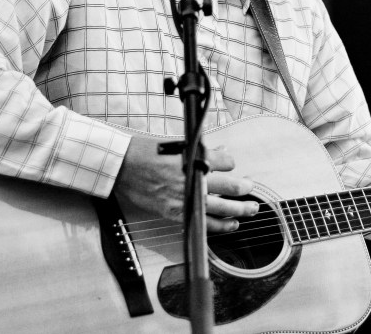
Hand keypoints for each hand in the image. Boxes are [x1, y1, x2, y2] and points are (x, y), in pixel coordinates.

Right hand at [114, 136, 258, 232]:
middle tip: (250, 189)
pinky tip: (230, 225)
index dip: (230, 162)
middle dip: (243, 188)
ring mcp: (183, 198)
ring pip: (220, 208)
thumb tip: (219, 150)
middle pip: (228, 186)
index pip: (225, 161)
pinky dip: (219, 225)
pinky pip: (202, 222)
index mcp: (192, 159)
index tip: (230, 164)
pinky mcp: (175, 212)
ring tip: (250, 209)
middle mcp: (190, 179)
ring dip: (238, 210)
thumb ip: (200, 150)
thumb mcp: (175, 144)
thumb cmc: (144, 152)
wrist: (120, 167)